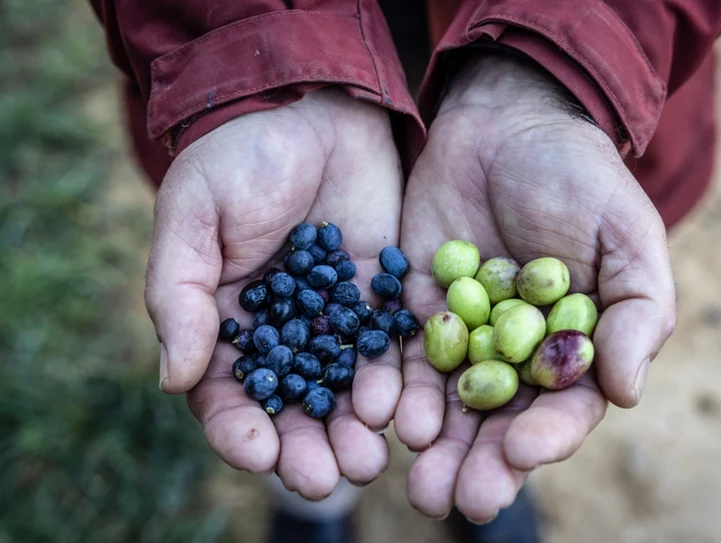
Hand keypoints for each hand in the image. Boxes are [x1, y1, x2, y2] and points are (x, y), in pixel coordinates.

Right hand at [144, 90, 403, 497]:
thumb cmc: (238, 158)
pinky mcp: (382, 293)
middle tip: (327, 476)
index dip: (241, 429)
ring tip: (369, 457)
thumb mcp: (193, 219)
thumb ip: (180, 297)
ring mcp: (336, 315)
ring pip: (345, 387)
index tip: (260, 455)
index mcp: (227, 322)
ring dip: (354, 426)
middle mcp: (284, 331)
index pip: (229, 394)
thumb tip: (173, 380)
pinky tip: (400, 405)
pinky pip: (389, 345)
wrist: (310, 104)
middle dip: (307, 445)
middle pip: (294, 405)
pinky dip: (394, 378)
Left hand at [395, 55, 676, 520]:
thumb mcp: (627, 235)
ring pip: (446, 401)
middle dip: (478, 461)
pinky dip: (395, 386)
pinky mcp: (415, 308)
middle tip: (456, 499)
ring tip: (416, 473)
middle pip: (498, 421)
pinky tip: (384, 413)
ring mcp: (463, 333)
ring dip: (433, 441)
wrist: (508, 124)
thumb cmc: (581, 178)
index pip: (563, 407)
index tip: (520, 452)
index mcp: (572, 346)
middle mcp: (514, 352)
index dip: (546, 435)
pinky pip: (402, 354)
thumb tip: (626, 392)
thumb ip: (638, 312)